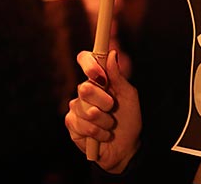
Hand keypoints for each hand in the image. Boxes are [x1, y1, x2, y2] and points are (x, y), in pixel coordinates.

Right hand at [64, 50, 141, 173]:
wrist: (126, 146)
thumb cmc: (128, 118)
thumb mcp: (128, 96)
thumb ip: (118, 77)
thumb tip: (112, 54)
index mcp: (99, 80)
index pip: (85, 60)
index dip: (89, 64)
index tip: (100, 76)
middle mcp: (85, 91)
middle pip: (84, 87)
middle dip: (104, 101)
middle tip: (112, 108)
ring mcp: (76, 107)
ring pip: (85, 109)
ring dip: (104, 120)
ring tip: (110, 124)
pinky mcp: (71, 124)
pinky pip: (82, 125)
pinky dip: (98, 132)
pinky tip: (103, 134)